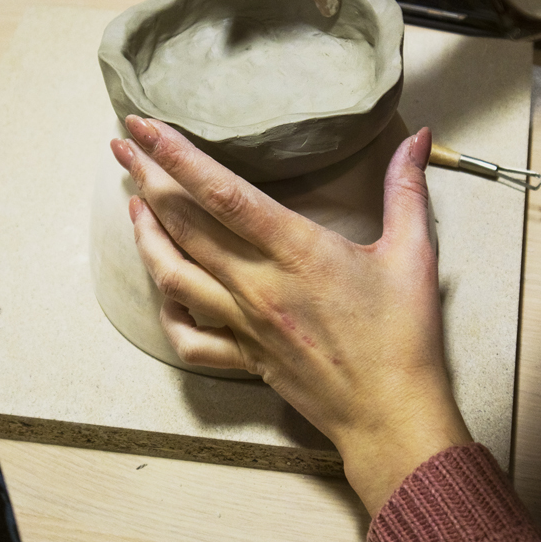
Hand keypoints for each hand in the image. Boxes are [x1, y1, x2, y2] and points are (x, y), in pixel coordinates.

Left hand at [111, 118, 470, 515]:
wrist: (391, 416)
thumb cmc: (404, 337)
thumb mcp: (413, 254)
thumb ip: (407, 189)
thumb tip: (418, 138)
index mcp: (297, 252)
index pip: (222, 193)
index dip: (177, 155)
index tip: (145, 125)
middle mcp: (257, 285)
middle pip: (185, 223)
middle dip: (147, 176)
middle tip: (122, 143)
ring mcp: (243, 324)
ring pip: (172, 274)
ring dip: (145, 234)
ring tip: (132, 200)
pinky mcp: (241, 357)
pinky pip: (185, 336)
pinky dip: (165, 307)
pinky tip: (160, 280)